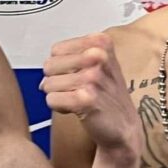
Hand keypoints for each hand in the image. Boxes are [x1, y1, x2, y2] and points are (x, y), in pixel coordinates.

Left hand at [41, 34, 141, 157]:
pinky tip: (78, 109)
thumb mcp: (98, 65)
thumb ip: (68, 61)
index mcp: (100, 42)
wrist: (125, 126)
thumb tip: (42, 78)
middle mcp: (97, 55)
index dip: (62, 66)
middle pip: (49, 65)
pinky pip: (51, 100)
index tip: (80, 75)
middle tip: (78, 90)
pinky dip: (60, 107)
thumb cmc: (109, 95)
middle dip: (57, 80)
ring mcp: (92, 77)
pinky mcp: (85, 99)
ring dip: (59, 95)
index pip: (56, 50)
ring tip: (79, 99)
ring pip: (48, 84)